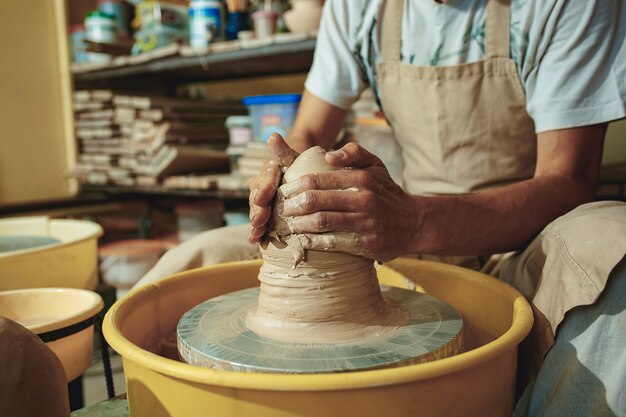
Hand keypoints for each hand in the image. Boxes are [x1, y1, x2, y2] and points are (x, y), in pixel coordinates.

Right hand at [248, 133, 298, 242]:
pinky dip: (257, 232)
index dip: (263, 189)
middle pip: (258, 198)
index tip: (263, 198)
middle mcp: (261, 186)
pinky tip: (255, 241)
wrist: (301, 175)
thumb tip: (273, 136)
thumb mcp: (293, 157)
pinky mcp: (266, 214)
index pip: (265, 180)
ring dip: (256, 223)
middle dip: (258, 210)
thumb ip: (283, 150)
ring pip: (257, 211)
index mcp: (267, 172)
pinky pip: (260, 223)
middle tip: (259, 220)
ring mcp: (262, 201)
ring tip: (256, 233)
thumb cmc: (300, 165)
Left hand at [278, 142, 419, 260]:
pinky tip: (303, 240)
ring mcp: (364, 222)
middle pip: (314, 201)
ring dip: (298, 224)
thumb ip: (354, 152)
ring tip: (288, 225)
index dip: (294, 186)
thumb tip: (328, 154)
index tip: (282, 191)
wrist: (415, 223)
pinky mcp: (365, 243)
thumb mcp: (376, 165)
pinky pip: (332, 242)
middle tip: (280, 209)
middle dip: (291, 206)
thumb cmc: (388, 192)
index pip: (316, 179)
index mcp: (360, 178)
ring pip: (320, 222)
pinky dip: (314, 241)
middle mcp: (362, 199)